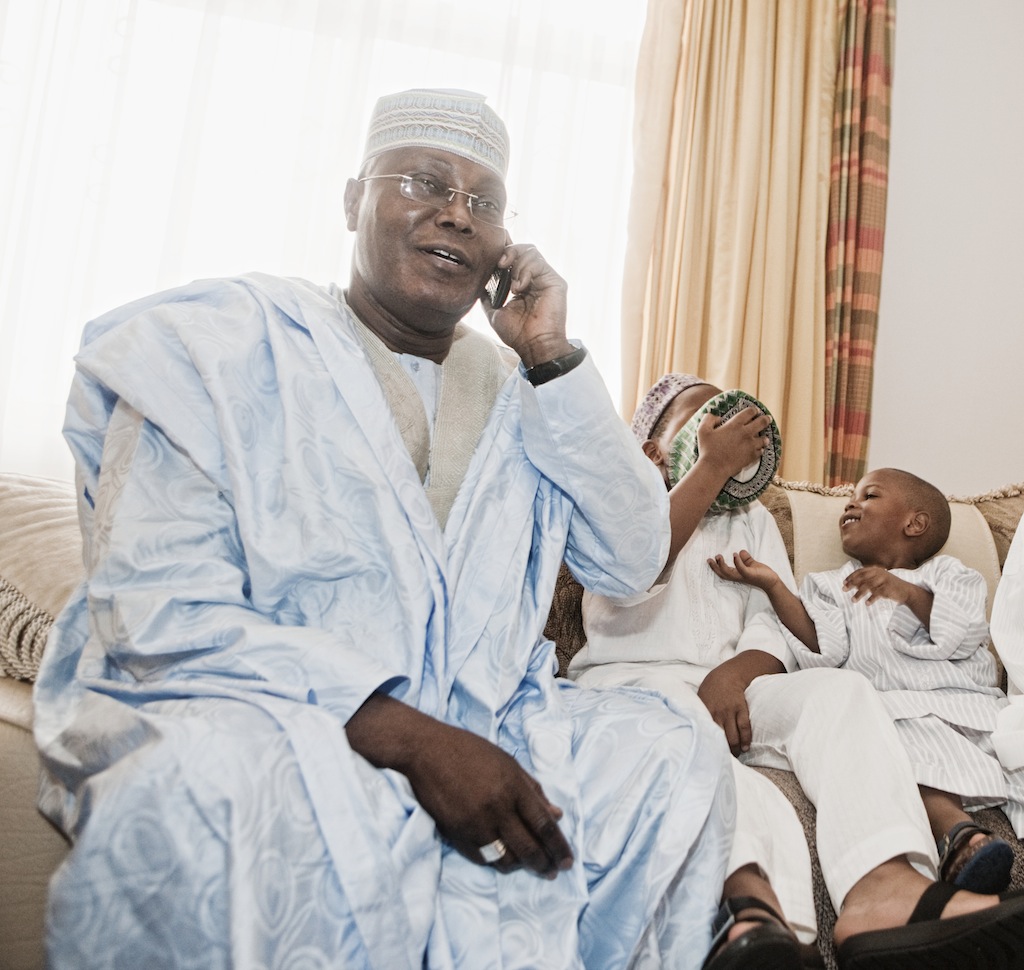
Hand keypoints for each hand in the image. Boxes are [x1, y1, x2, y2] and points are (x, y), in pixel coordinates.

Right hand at [402, 721, 573, 878]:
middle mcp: (497, 808)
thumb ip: (533, 790)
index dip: (559, 846)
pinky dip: (497, 862)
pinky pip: (483, 859)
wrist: (426, 751)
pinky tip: (505, 860)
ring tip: (530, 866)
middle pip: (528, 848)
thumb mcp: (508, 762)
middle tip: (553, 872)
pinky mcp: (457, 834)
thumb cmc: (470, 751)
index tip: (568, 861)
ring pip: (506, 859)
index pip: (544, 824)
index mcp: (513, 786)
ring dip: (521, 866)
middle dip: (545, 864)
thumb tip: (557, 815)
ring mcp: (476, 824)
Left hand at [482, 243, 571, 367]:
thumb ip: (488, 296)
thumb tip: (478, 284)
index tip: (493, 263)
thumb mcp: (495, 312)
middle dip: (508, 252)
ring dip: (517, 263)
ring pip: (531, 251)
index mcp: (522, 284)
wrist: (533, 346)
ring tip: (512, 285)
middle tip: (500, 265)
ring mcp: (546, 279)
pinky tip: (519, 288)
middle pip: (522, 249)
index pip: (513, 258)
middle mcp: (535, 279)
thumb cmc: (517, 334)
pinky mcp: (555, 281)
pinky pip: (539, 262)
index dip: (502, 255)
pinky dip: (525, 271)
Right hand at [694, 407, 771, 481]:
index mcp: (735, 425)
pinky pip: (761, 451)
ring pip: (764, 438)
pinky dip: (760, 450)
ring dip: (764, 437)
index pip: (750, 412)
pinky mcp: (751, 457)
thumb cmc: (707, 449)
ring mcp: (750, 445)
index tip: (755, 411)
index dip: (753, 410)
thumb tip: (717, 417)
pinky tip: (758, 449)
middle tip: (767, 418)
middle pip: (762, 422)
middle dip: (766, 419)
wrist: (714, 468)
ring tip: (764, 437)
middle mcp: (746, 433)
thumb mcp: (702, 431)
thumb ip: (708, 419)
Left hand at [697, 652, 783, 753]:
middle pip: (720, 738)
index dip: (708, 746)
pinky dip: (746, 739)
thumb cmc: (709, 691)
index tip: (709, 756)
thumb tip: (690, 728)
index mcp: (704, 712)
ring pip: (733, 736)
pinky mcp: (741, 709)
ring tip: (736, 755)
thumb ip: (697, 715)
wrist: (726, 676)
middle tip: (724, 758)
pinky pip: (745, 727)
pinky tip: (746, 747)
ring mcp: (730, 711)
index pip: (705, 733)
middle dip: (723, 750)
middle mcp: (716, 713)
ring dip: (735, 748)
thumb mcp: (699, 701)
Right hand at [708, 549, 780, 593]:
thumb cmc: (762, 575)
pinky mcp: (750, 574)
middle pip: (723, 574)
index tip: (709, 560)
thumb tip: (741, 551)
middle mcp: (738, 577)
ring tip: (719, 556)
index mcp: (738, 575)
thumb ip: (746, 559)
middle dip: (715, 567)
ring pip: (729, 572)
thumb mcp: (752, 565)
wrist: (772, 582)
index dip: (716, 567)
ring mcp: (744, 576)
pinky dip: (737, 562)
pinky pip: (741, 569)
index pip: (724, 572)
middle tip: (710, 559)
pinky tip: (735, 554)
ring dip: (722, 565)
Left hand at [843, 566, 910, 604]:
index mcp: (876, 569)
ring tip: (853, 600)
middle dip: (852, 584)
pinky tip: (867, 603)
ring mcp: (884, 580)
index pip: (861, 571)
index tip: (844, 582)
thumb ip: (868, 580)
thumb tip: (852, 584)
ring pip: (868, 586)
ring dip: (859, 594)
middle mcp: (879, 573)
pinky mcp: (888, 588)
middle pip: (862, 578)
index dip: (851, 576)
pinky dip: (871, 599)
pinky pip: (876, 594)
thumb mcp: (879, 580)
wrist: (907, 591)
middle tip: (844, 590)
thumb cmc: (890, 586)